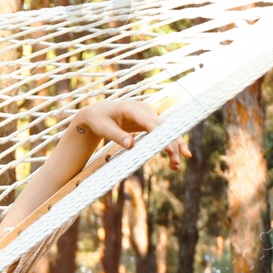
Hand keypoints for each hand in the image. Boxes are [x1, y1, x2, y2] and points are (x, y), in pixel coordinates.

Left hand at [73, 99, 190, 169]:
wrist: (95, 114)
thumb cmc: (98, 120)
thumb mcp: (103, 129)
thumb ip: (117, 136)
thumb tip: (131, 146)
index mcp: (131, 108)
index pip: (151, 123)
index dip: (162, 136)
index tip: (170, 150)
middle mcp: (144, 109)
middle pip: (163, 127)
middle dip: (171, 144)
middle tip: (176, 162)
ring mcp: (148, 115)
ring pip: (165, 130)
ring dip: (173, 145)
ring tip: (176, 164)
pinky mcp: (148, 122)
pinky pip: (161, 133)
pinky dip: (167, 144)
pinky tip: (173, 156)